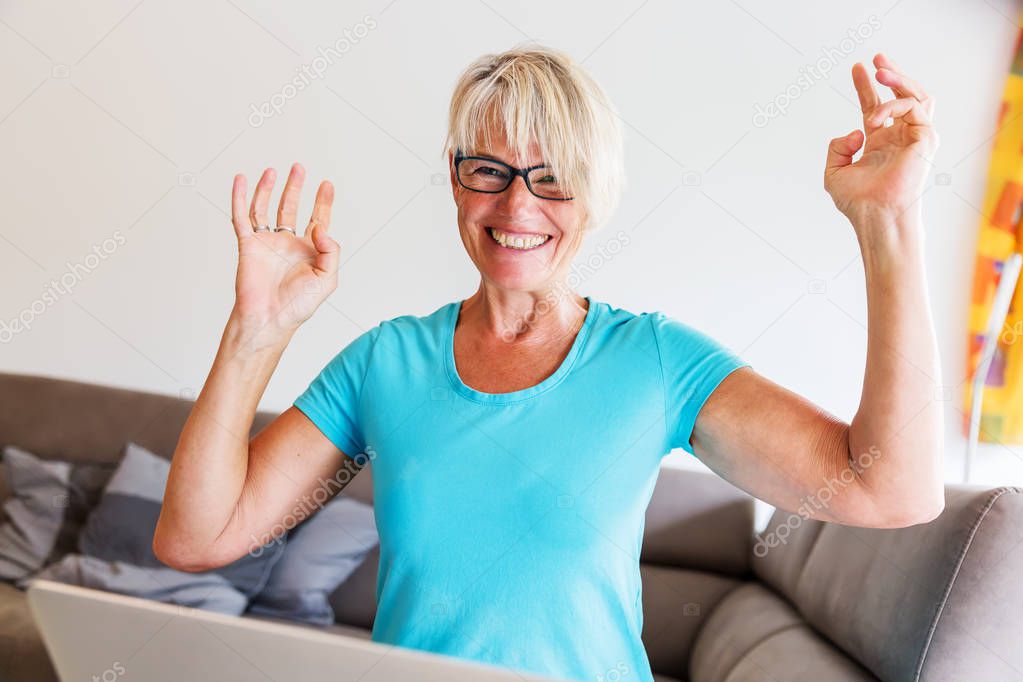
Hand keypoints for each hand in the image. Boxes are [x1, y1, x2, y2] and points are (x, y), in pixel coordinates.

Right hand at [229, 163, 338, 339]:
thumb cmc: (298, 305)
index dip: (323, 202)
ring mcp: (266, 243)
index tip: (327, 185)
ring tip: (273, 171)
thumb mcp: (327, 278)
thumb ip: (331, 250)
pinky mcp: (248, 245)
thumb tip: (321, 228)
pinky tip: (241, 181)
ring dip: (269, 189)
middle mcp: (287, 244)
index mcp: (308, 251)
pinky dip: (239, 197)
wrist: (270, 318)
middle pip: (291, 208)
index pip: (317, 219)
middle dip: (295, 188)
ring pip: (266, 208)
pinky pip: (242, 217)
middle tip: (299, 168)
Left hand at [824, 53, 938, 230]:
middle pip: (901, 95)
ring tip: (879, 70)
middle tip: (876, 58)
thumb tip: (856, 131)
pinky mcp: (926, 139)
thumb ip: (837, 147)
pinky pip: (915, 108)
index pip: (876, 107)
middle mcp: (900, 138)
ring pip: (917, 96)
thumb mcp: (834, 170)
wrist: (873, 214)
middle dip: (891, 74)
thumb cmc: (856, 200)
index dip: (867, 87)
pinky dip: (893, 106)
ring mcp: (915, 137)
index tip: (857, 68)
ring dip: (898, 79)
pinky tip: (872, 119)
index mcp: (880, 143)